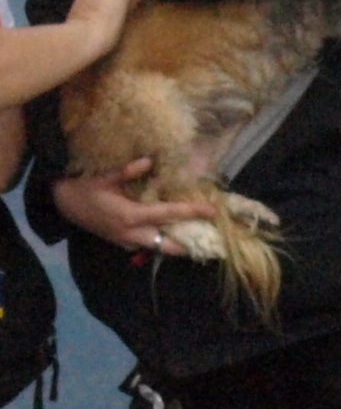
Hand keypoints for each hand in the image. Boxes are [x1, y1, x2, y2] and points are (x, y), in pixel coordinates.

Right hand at [52, 160, 209, 254]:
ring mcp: (125, 242)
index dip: (191, 212)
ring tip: (195, 238)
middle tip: (209, 241)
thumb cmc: (84, 189)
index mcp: (131, 216)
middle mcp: (131, 233)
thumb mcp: (105, 177)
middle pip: (167, 244)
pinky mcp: (120, 243)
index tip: (212, 211)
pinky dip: (159, 241)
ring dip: (175, 244)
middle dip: (189, 244)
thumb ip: (128, 171)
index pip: (168, 214)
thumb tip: (150, 161)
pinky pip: (145, 246)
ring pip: (157, 247)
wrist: (61, 204)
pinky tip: (168, 233)